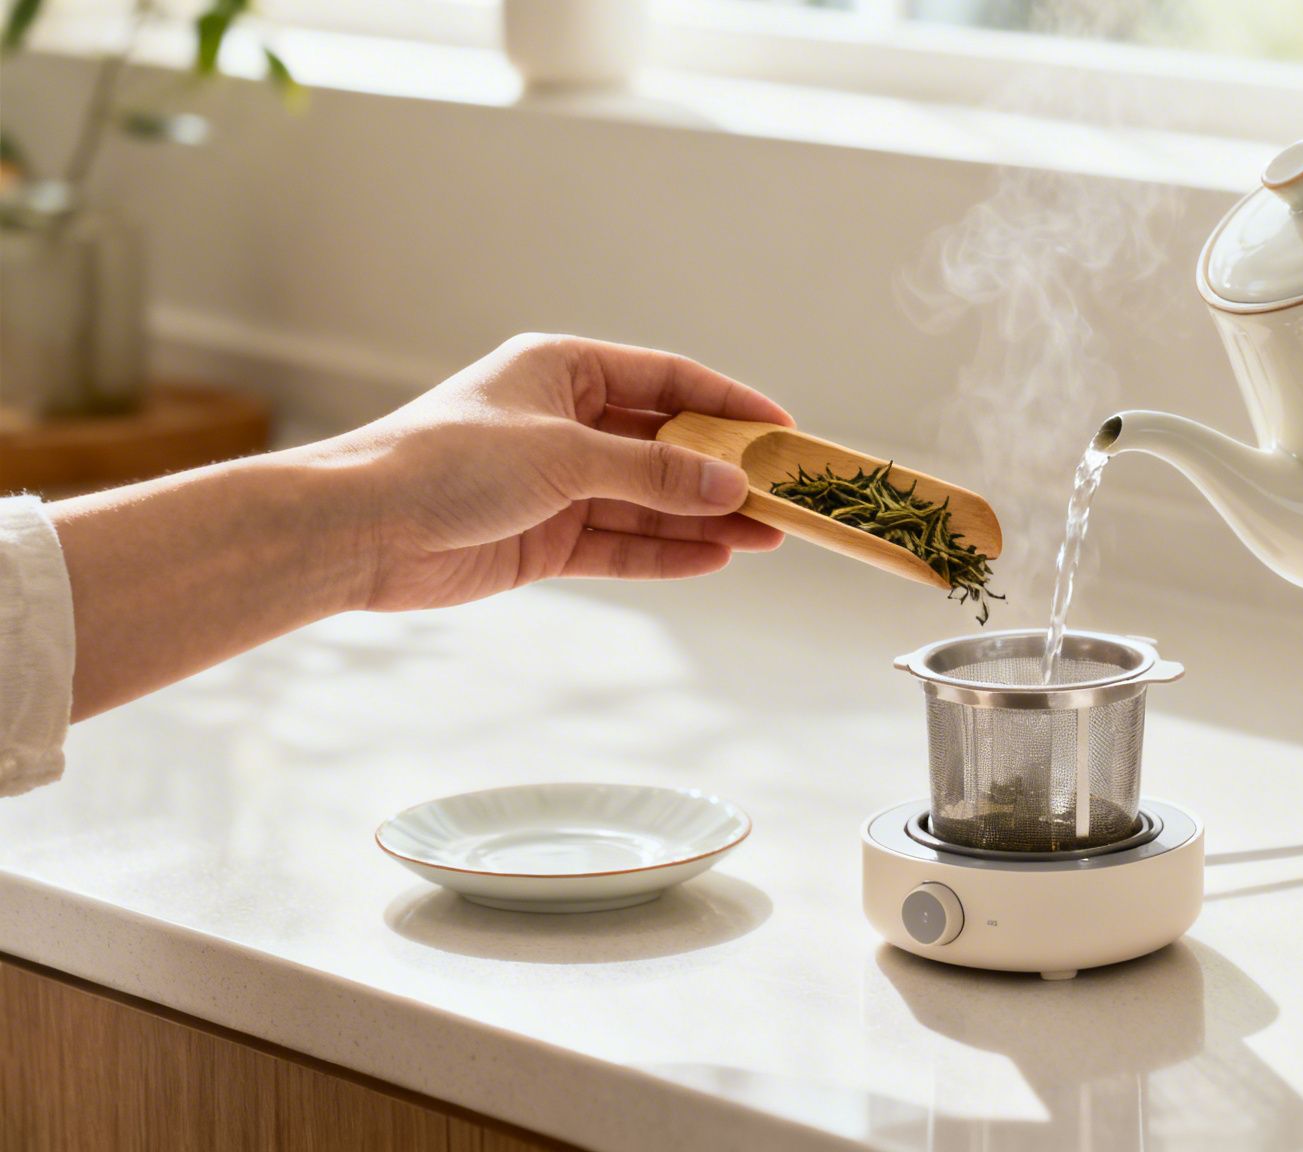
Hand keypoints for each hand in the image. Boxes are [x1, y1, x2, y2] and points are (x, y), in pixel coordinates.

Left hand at [318, 334, 790, 611]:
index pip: (667, 379)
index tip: (781, 431)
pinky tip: (714, 558)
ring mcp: (556, 484)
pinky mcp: (544, 539)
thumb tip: (731, 487)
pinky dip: (665, 552)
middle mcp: (565, 422)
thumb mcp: (563, 457)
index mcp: (564, 370)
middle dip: (722, 473)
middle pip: (664, 446)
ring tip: (766, 536)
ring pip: (648, 502)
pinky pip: (619, 544)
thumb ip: (652, 475)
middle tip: (782, 495)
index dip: (728, 404)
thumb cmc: (445, 462)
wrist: (358, 529)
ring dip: (703, 519)